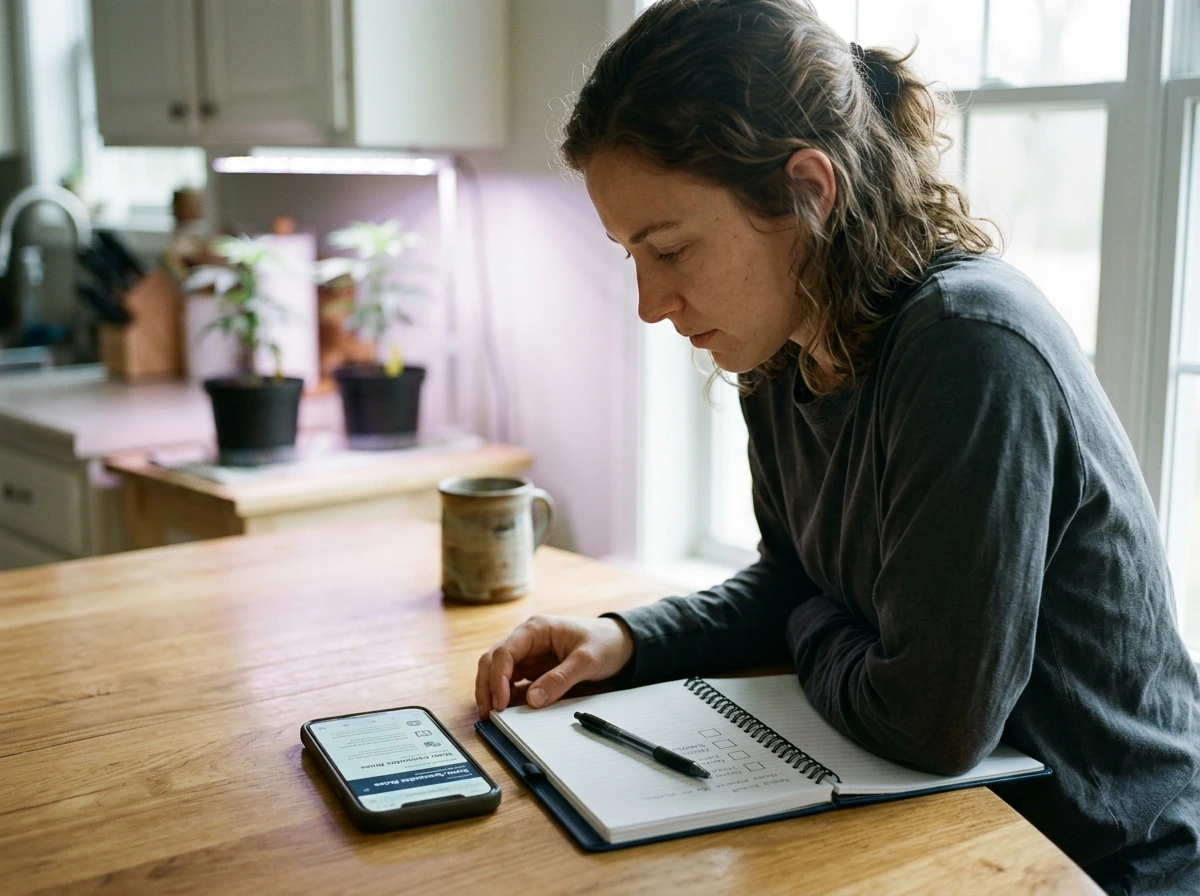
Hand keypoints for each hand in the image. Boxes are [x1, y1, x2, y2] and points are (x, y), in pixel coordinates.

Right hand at [475, 615, 633, 718]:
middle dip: (487, 686)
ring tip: (493, 716)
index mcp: (536, 629)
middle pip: (493, 661)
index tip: (500, 702)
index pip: (505, 652)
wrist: (620, 643)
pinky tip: (507, 712)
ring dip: (493, 693)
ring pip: (498, 673)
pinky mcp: (533, 669)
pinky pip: (514, 683)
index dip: (498, 678)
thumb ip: (560, 679)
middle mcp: (526, 640)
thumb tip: (533, 700)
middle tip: (488, 713)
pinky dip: (507, 697)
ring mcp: (528, 655)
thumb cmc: (604, 643)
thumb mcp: (586, 661)